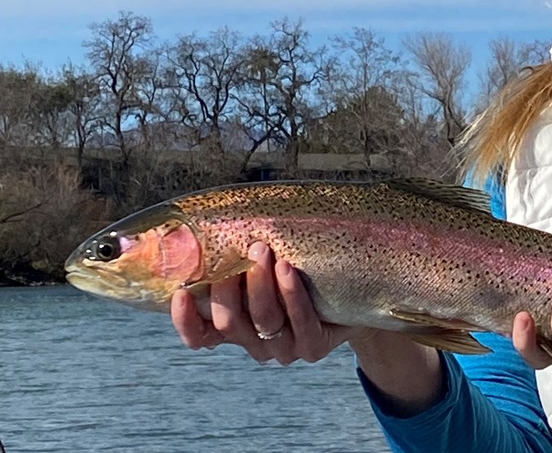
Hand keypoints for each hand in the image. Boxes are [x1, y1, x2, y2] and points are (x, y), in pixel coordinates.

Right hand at [170, 242, 360, 364]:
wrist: (351, 292)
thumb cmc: (299, 270)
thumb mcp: (263, 266)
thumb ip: (237, 259)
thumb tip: (207, 223)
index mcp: (236, 328)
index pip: (200, 336)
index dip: (185, 320)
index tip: (179, 292)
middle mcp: (256, 343)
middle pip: (230, 322)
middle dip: (230, 285)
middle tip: (243, 249)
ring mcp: (284, 349)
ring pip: (264, 320)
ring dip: (261, 284)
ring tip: (263, 250)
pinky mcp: (312, 348)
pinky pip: (300, 323)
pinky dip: (291, 294)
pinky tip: (286, 268)